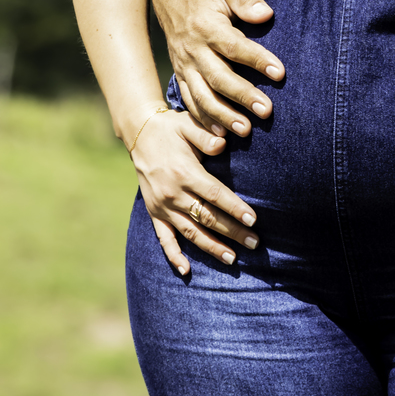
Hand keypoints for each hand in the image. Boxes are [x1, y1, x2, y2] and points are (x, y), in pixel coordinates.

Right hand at [130, 107, 259, 276]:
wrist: (140, 133)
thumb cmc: (171, 128)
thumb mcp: (188, 125)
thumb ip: (205, 136)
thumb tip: (223, 143)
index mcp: (185, 173)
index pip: (215, 195)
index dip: (234, 208)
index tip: (253, 220)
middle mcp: (173, 194)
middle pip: (207, 218)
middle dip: (232, 232)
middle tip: (255, 243)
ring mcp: (163, 206)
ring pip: (190, 232)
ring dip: (212, 247)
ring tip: (232, 258)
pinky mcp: (154, 213)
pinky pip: (164, 239)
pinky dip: (174, 256)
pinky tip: (186, 270)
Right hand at [149, 0, 284, 136]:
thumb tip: (265, 14)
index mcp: (206, 26)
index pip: (234, 46)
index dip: (257, 60)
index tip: (280, 73)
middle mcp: (193, 49)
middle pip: (218, 77)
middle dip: (242, 96)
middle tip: (267, 111)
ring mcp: (185, 65)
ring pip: (202, 96)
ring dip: (223, 115)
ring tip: (246, 131)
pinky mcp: (181, 75)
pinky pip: (190, 101)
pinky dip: (203, 120)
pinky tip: (220, 135)